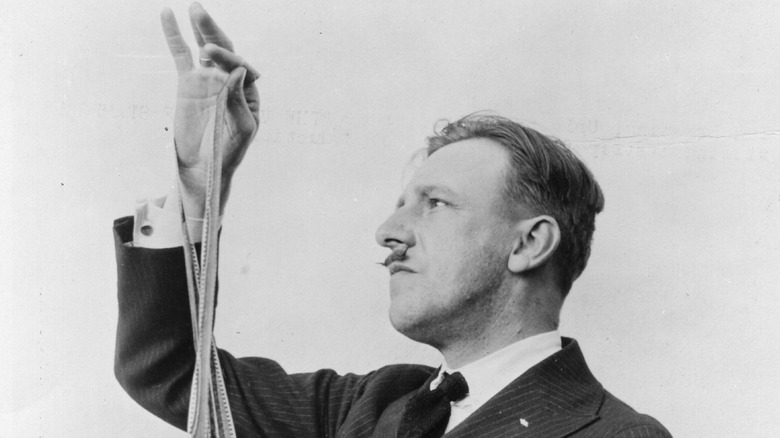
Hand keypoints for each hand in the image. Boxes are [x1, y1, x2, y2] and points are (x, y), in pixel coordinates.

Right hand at [161, 3, 259, 216]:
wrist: (204, 167)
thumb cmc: (229, 152)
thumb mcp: (241, 130)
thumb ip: (239, 102)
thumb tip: (238, 72)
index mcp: (248, 92)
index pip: (240, 68)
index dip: (228, 59)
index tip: (212, 57)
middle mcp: (229, 81)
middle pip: (224, 50)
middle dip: (214, 33)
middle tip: (199, 13)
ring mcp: (208, 79)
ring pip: (205, 48)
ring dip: (201, 28)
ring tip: (194, 8)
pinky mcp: (188, 82)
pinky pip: (181, 55)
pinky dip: (175, 36)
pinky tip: (169, 15)